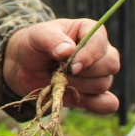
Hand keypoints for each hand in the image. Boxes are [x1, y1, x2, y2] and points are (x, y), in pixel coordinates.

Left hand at [3, 18, 120, 114]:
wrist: (24, 66)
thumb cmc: (34, 44)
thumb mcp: (37, 35)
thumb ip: (52, 40)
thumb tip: (69, 50)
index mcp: (88, 30)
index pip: (100, 43)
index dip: (89, 56)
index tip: (71, 66)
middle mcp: (98, 52)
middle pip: (110, 64)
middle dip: (85, 72)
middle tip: (62, 72)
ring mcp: (98, 74)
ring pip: (104, 83)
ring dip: (80, 86)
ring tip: (60, 79)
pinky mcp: (93, 94)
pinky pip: (108, 103)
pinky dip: (99, 105)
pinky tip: (81, 99)